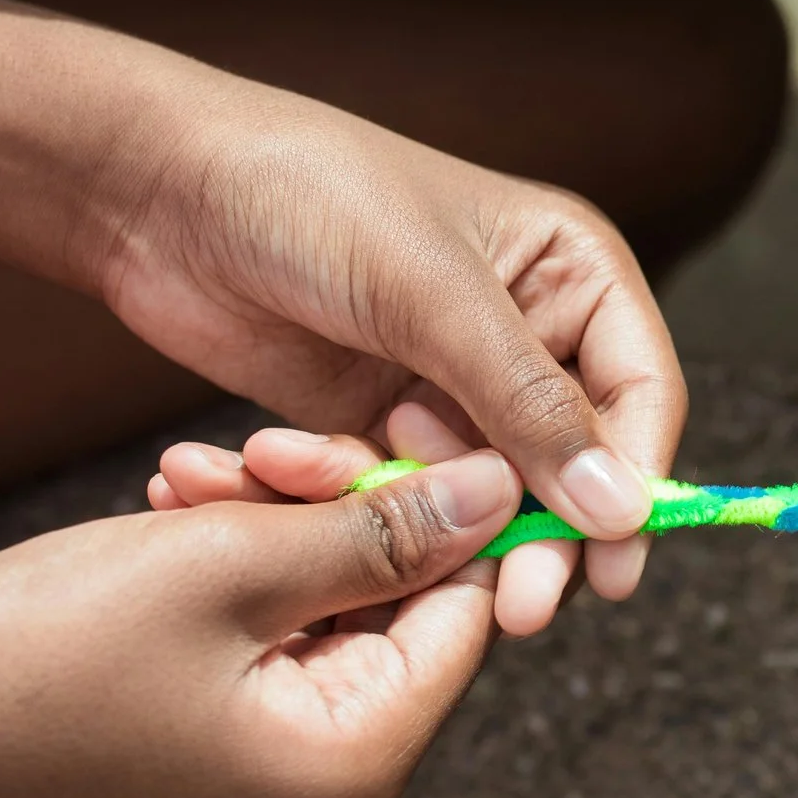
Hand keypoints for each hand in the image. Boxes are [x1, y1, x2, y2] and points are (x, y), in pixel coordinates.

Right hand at [0, 452, 525, 797]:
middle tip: (257, 448)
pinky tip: (175, 506)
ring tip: (192, 474)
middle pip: (397, 604)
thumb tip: (503, 494)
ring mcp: (271, 764)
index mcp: (357, 759)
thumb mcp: (235, 562)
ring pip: (326, 601)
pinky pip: (265, 630)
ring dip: (271, 522)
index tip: (389, 432)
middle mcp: (332, 780)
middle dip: (334, 509)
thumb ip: (381, 529)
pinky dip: (232, 562)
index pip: (467, 613)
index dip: (440, 513)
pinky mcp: (216, 738)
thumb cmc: (48, 650)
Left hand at [99, 94, 680, 613]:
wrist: (156, 189)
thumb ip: (530, 407)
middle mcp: (527, 334)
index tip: (609, 570)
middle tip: (517, 607)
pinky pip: (402, 497)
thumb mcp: (432, 296)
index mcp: (572, 274)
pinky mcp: (376, 424)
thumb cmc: (308, 195)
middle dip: (544, 533)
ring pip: (486, 495)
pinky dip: (361, 500)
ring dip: (439, 523)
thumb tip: (622, 508)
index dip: (634, 487)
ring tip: (389, 537)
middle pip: (573, 465)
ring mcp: (450, 384)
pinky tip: (291, 468)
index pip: (641, 398)